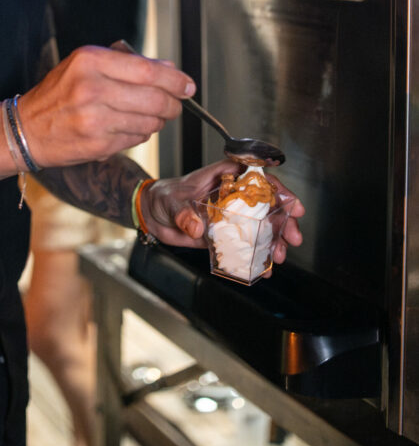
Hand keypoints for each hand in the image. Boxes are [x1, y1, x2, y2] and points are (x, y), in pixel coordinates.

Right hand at [18, 45, 195, 167]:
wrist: (27, 128)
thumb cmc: (59, 93)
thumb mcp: (86, 65)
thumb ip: (128, 65)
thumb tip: (170, 71)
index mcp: (90, 61)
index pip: (148, 71)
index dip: (175, 80)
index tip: (187, 85)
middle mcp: (92, 89)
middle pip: (154, 98)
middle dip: (172, 104)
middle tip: (175, 104)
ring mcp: (94, 119)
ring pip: (149, 121)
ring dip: (157, 120)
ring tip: (148, 115)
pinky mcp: (98, 145)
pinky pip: (137, 139)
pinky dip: (141, 134)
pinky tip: (128, 126)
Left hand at [141, 161, 304, 269]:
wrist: (151, 214)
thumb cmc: (163, 196)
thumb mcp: (171, 201)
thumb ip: (183, 213)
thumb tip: (195, 226)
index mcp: (223, 178)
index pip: (256, 178)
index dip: (277, 189)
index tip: (290, 203)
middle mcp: (231, 196)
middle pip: (265, 204)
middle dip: (284, 220)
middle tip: (294, 236)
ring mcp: (229, 216)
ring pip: (259, 226)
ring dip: (274, 241)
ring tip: (279, 256)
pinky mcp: (223, 235)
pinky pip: (243, 245)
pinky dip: (255, 257)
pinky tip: (264, 268)